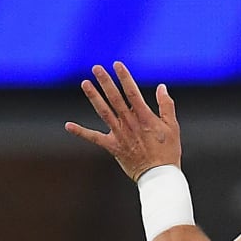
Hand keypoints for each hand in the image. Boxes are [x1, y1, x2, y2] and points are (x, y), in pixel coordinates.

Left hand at [65, 62, 181, 181]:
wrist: (159, 176)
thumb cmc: (168, 152)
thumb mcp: (172, 127)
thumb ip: (166, 105)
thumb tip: (162, 87)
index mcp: (145, 117)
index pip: (132, 92)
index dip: (124, 77)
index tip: (117, 64)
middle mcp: (130, 123)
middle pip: (115, 98)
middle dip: (106, 82)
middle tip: (96, 68)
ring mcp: (120, 135)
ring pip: (104, 112)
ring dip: (94, 97)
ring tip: (85, 83)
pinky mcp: (113, 147)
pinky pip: (94, 138)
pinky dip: (81, 132)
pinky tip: (68, 125)